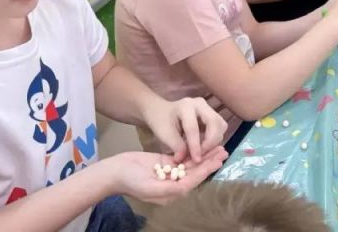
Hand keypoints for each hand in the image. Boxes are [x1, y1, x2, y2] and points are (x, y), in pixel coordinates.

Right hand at [107, 148, 226, 204]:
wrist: (113, 172)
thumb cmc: (129, 181)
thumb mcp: (149, 188)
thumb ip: (168, 188)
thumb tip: (186, 188)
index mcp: (170, 193)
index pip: (193, 180)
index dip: (206, 170)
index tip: (218, 160)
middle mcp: (172, 184)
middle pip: (195, 171)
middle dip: (209, 161)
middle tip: (224, 151)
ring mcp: (168, 172)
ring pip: (191, 163)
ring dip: (204, 154)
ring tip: (218, 146)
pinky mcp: (164, 162)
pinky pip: (182, 157)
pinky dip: (193, 150)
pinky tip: (202, 143)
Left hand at [142, 97, 228, 164]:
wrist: (161, 111)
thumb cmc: (161, 121)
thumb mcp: (164, 134)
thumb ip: (176, 147)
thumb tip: (187, 159)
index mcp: (186, 106)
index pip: (194, 128)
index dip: (195, 146)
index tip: (196, 160)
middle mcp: (200, 104)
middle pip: (214, 123)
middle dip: (210, 142)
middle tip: (201, 155)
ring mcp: (208, 108)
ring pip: (221, 125)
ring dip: (214, 141)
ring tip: (202, 151)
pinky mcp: (212, 114)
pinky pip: (220, 127)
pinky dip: (215, 139)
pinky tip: (204, 146)